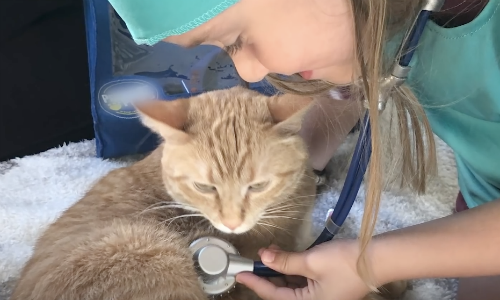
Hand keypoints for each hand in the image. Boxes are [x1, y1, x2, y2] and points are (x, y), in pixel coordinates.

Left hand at [236, 240, 373, 299]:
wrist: (377, 258)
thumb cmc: (345, 262)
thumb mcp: (311, 260)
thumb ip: (285, 261)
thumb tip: (263, 257)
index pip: (274, 296)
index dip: (256, 283)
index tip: (240, 274)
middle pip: (282, 294)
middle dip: (267, 276)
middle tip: (252, 262)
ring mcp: (321, 297)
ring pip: (292, 287)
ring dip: (279, 271)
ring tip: (269, 254)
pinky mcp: (326, 288)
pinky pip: (303, 283)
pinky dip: (292, 270)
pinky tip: (284, 256)